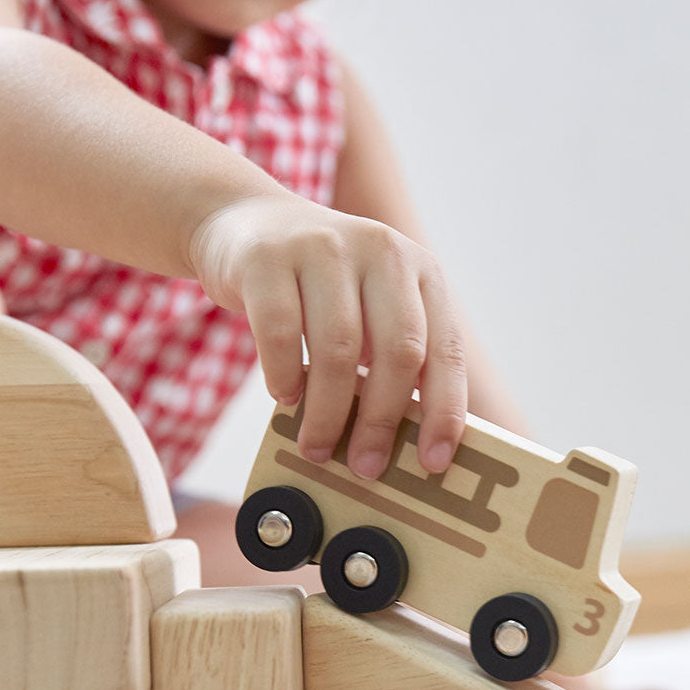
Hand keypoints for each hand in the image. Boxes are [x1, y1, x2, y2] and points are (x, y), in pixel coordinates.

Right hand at [188, 191, 466, 478]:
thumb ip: (394, 359)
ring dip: (328, 413)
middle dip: (382, 421)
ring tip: (317, 446)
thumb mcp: (372, 307)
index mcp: (420, 271)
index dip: (444, 411)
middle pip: (397, 352)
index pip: (445, 350)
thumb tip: (408, 445)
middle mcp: (381, 251)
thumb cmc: (319, 288)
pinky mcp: (268, 258)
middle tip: (366, 466)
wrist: (245, 224)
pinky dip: (284, 376)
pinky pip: (280, 333)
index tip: (432, 462)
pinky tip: (285, 397)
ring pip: (338, 350)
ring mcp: (324, 247)